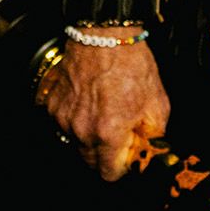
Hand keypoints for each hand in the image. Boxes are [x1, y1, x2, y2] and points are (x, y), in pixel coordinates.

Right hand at [38, 34, 171, 182]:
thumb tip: (147, 151)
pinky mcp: (52, 105)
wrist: (103, 36)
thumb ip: (153, 136)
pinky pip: (64, 124)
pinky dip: (76, 118)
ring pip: (76, 142)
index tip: (125, 157)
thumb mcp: (157, 103)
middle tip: (118, 133)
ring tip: (103, 111)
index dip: (120, 167)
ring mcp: (63, 117)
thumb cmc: (131, 65)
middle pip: (90, 162)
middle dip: (105, 154)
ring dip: (89, 135)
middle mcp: (81, 129)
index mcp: (108, 132)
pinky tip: (89, 101)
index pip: (108, 174)